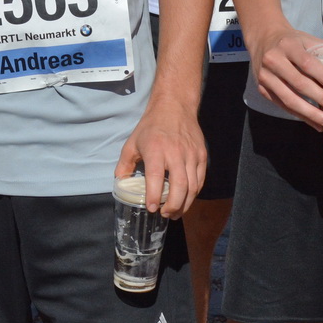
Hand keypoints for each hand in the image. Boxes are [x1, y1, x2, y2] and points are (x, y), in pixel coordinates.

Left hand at [116, 95, 205, 217]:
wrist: (175, 107)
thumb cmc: (151, 126)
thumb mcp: (132, 143)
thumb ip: (124, 164)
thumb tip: (120, 183)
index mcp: (155, 149)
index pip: (156, 177)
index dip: (154, 196)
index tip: (152, 208)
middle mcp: (175, 153)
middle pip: (179, 186)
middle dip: (173, 206)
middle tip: (165, 215)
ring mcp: (191, 154)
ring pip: (193, 186)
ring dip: (185, 204)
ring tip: (175, 213)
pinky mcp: (202, 155)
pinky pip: (200, 180)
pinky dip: (194, 193)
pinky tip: (185, 199)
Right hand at [247, 25, 322, 130]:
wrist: (262, 38)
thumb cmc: (290, 40)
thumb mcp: (306, 39)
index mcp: (287, 45)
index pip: (307, 63)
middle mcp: (273, 61)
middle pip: (299, 83)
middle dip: (322, 98)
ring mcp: (266, 77)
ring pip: (289, 99)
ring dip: (312, 114)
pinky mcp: (263, 89)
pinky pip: (283, 106)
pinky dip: (302, 116)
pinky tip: (316, 124)